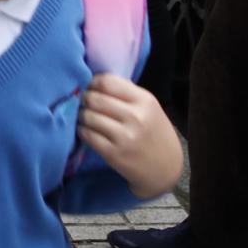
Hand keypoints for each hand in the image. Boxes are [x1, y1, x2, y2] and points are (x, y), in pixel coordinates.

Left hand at [77, 74, 182, 198]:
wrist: (167, 167)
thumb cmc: (154, 132)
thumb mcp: (149, 108)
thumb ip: (126, 93)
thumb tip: (94, 81)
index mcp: (145, 100)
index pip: (107, 82)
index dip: (92, 82)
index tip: (89, 86)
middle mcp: (136, 117)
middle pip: (95, 99)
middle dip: (83, 99)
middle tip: (81, 102)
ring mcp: (125, 136)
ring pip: (88, 117)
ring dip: (81, 115)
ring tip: (83, 116)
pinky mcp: (114, 154)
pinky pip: (88, 135)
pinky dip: (82, 130)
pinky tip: (85, 130)